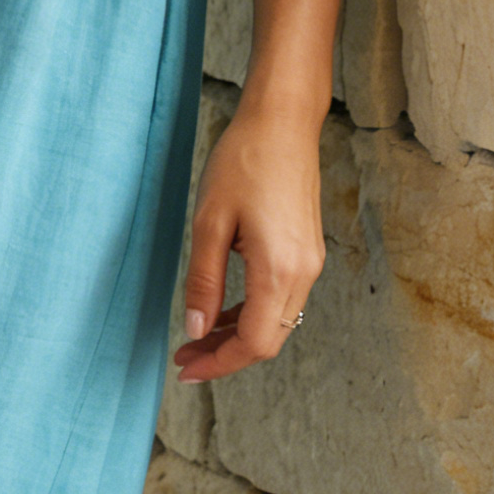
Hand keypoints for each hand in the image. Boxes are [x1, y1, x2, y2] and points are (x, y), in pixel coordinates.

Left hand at [171, 99, 325, 383]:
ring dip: (237, 336)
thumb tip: (197, 330)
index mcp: (279, 269)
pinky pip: (281, 300)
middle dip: (225, 355)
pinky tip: (221, 311)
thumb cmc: (242, 162)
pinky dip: (251, 313)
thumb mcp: (209, 222)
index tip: (186, 370)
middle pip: (268, 340)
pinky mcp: (306, 252)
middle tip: (184, 357)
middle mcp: (303, 273)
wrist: (282, 123)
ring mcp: (309, 263)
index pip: (255, 343)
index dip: (220, 364)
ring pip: (276, 323)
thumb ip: (204, 281)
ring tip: (196, 339)